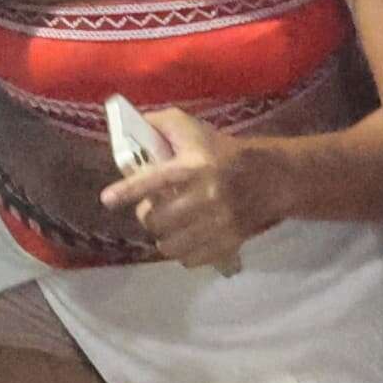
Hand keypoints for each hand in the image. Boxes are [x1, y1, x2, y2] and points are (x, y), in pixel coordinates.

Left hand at [97, 105, 271, 273]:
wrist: (274, 178)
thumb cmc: (225, 153)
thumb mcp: (195, 130)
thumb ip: (162, 123)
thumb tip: (132, 126)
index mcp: (195, 167)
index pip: (155, 180)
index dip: (129, 190)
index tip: (108, 200)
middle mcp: (207, 196)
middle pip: (157, 220)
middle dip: (150, 216)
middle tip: (156, 210)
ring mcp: (219, 223)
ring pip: (170, 245)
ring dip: (165, 238)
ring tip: (170, 228)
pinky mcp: (229, 242)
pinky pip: (191, 259)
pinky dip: (184, 253)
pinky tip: (188, 240)